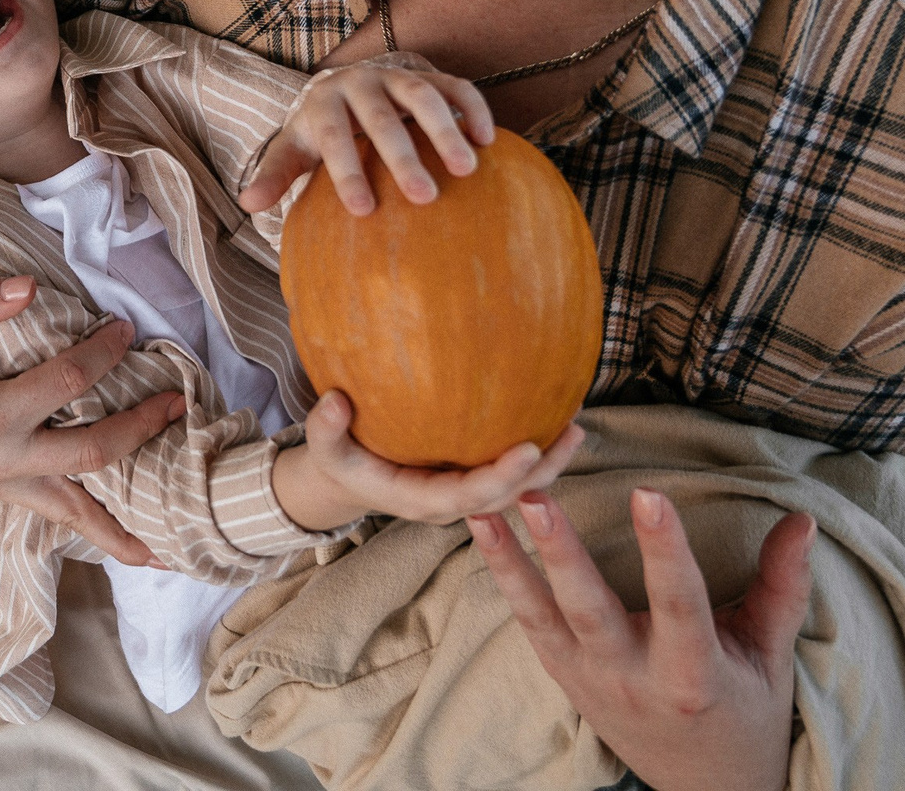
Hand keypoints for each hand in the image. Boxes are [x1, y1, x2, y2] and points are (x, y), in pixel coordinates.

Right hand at [0, 276, 184, 565]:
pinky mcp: (1, 492)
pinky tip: (130, 546)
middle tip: (177, 405)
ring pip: (76, 512)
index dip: (103, 354)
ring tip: (174, 544)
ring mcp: (1, 484)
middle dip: (139, 432)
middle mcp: (0, 463)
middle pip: (89, 456)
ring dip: (125, 528)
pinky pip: (58, 516)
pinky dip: (95, 532)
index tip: (126, 328)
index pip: (66, 384)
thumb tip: (29, 284)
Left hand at [240, 52, 493, 215]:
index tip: (363, 211)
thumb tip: (248, 204)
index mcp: (323, 103)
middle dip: (402, 156)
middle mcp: (361, 83)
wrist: (348, 86)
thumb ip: (277, 174)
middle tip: (424, 197)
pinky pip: (457, 87)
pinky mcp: (431, 76)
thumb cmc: (322, 130)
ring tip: (465, 171)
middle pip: (381, 119)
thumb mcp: (296, 149)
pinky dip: (473, 109)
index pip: (333, 137)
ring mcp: (398, 77)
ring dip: (445, 131)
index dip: (346, 172)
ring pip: (422, 98)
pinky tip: (488, 141)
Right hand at [271, 392, 583, 530]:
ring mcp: (467, 491)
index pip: (473, 495)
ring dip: (552, 460)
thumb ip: (326, 429)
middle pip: (511, 494)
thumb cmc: (341, 461)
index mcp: (424, 501)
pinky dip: (539, 450)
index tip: (530, 448)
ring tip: (578, 421)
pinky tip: (557, 415)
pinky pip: (513, 470)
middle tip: (574, 428)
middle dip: (545, 467)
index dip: (504, 475)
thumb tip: (335, 402)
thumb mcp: (325, 450)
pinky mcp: (473, 477)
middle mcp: (454, 502)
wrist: (348, 481)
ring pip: (521, 486)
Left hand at [469, 489, 814, 790]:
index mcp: (692, 676)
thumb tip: (802, 520)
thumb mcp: (771, 655)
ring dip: (509, 562)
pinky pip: (529, 626)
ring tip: (481, 508)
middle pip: (590, 611)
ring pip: (543, 618)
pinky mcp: (565, 678)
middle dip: (560, 553)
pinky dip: (504, 580)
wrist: (704, 786)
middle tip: (534, 495)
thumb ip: (782, 587)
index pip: (678, 603)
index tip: (649, 492)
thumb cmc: (744, 710)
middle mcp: (633, 680)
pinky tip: (484, 533)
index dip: (665, 550)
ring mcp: (591, 681)